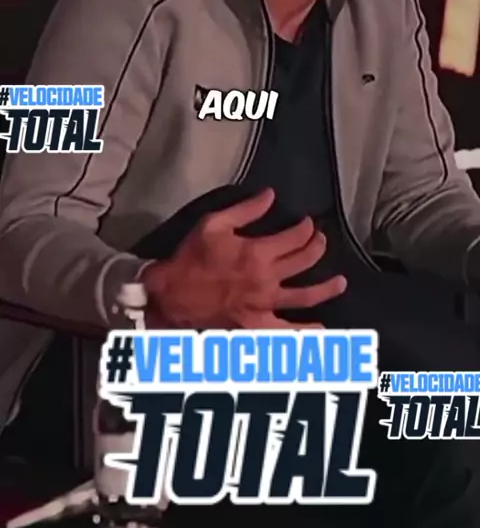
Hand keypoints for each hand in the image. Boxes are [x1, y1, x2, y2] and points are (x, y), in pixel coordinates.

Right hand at [141, 188, 346, 329]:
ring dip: (327, 288)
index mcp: (258, 252)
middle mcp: (268, 279)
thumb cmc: (192, 257)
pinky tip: (321, 329)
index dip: (306, 228)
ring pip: (306, 296)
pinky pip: (288, 332)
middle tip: (320, 241)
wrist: (172, 295)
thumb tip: (271, 195)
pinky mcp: (258, 326)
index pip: (296, 237)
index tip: (307, 224)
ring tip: (340, 282)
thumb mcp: (214, 224)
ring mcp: (265, 305)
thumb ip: (246, 210)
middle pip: (305, 261)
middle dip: (318, 247)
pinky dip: (306, 332)